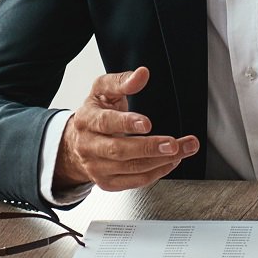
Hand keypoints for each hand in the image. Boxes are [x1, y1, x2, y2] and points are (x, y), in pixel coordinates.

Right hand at [53, 67, 197, 190]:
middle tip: (173, 144)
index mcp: (87, 120)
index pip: (105, 122)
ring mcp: (96, 167)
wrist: (75, 143)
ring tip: (181, 150)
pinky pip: (134, 182)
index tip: (147, 123)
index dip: (126, 123)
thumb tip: (141, 74)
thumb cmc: (94, 114)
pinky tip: (170, 162)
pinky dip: (155, 173)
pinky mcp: (107, 183)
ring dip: (160, 161)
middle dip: (149, 148)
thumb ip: (122, 82)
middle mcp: (88, 146)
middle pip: (119, 150)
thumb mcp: (102, 92)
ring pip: (131, 168)